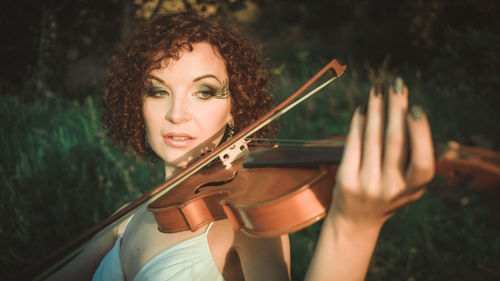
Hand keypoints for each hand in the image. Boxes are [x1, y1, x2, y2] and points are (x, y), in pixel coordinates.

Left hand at [330, 78, 434, 227]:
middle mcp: (391, 189)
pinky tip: (362, 110)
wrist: (356, 221)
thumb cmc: (386, 193)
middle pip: (395, 142)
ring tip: (378, 90)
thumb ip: (411, 157)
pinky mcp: (346, 182)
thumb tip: (405, 110)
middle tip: (396, 84)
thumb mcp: (407, 184)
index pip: (422, 161)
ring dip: (376, 110)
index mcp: (413, 189)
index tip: (415, 108)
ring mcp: (367, 186)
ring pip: (372, 140)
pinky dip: (358, 125)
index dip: (420, 134)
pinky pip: (353, 145)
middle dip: (396, 109)